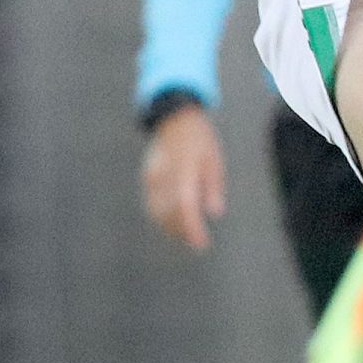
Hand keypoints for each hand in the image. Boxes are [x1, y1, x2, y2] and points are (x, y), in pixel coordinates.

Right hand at [141, 101, 226, 250]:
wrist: (174, 119)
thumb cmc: (200, 140)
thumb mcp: (214, 161)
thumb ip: (213, 187)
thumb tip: (214, 213)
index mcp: (184, 169)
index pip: (185, 205)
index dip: (192, 227)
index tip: (201, 243)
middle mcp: (164, 175)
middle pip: (169, 212)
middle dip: (182, 231)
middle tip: (198, 243)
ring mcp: (152, 177)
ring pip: (157, 210)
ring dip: (170, 227)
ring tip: (187, 237)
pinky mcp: (147, 178)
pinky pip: (152, 203)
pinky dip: (161, 217)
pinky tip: (173, 224)